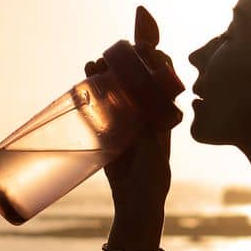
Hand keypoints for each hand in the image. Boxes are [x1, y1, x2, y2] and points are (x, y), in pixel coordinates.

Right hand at [87, 52, 181, 216]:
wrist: (136, 202)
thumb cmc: (153, 179)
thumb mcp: (154, 154)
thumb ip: (148, 133)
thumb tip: (142, 109)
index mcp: (163, 113)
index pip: (162, 78)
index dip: (155, 59)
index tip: (146, 48)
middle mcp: (145, 111)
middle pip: (137, 77)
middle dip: (126, 60)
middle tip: (113, 53)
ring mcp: (125, 118)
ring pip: (117, 88)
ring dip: (106, 71)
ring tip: (94, 64)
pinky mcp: (107, 129)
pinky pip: (99, 105)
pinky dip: (92, 89)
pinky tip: (87, 77)